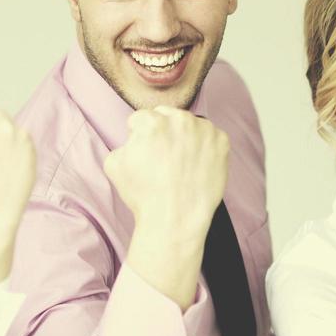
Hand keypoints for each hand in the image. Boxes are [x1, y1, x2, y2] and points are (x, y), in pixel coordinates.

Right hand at [105, 106, 229, 245]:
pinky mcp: (221, 142)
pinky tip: (195, 166)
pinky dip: (204, 148)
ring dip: (184, 136)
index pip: (142, 118)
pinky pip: (210, 137)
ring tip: (180, 164)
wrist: (176, 219)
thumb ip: (123, 142)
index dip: (139, 136)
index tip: (145, 153)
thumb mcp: (114, 165)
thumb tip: (135, 139)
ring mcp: (204, 130)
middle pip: (167, 115)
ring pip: (190, 124)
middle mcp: (179, 119)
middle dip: (163, 131)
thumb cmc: (144, 195)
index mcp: (151, 121)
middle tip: (162, 157)